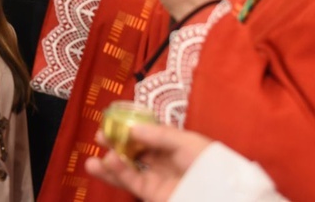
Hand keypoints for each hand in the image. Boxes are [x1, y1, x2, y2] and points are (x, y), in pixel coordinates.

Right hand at [85, 125, 212, 201]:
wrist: (221, 195)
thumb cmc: (210, 164)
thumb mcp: (187, 142)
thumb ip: (160, 135)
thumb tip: (132, 128)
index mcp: (173, 144)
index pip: (147, 133)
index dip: (130, 126)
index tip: (114, 120)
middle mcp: (162, 160)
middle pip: (134, 150)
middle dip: (116, 143)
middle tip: (100, 135)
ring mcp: (156, 178)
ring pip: (128, 168)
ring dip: (110, 163)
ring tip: (93, 156)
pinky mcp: (152, 194)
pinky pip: (131, 182)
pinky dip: (118, 173)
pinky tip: (107, 163)